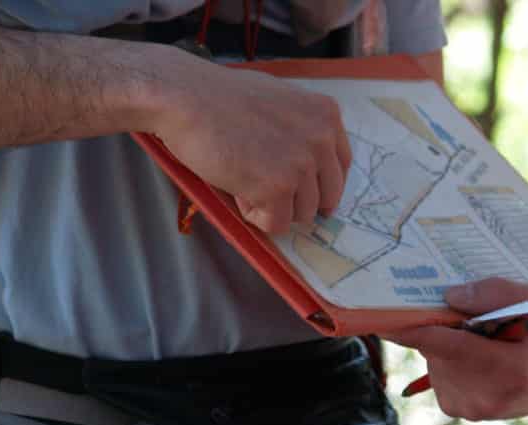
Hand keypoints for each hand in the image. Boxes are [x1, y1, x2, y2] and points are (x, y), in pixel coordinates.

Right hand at [152, 52, 350, 233]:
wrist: (186, 99)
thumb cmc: (220, 98)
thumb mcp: (278, 101)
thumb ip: (301, 129)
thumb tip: (307, 164)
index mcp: (326, 115)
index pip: (341, 166)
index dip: (321, 184)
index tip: (304, 192)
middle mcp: (322, 139)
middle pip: (327, 196)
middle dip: (299, 200)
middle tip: (267, 192)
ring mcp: (302, 164)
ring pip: (303, 214)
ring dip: (274, 207)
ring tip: (244, 180)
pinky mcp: (279, 188)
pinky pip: (277, 224)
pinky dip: (255, 215)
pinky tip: (237, 189)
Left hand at [380, 278, 527, 420]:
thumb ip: (500, 294)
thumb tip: (451, 296)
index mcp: (514, 371)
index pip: (454, 347)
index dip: (418, 332)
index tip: (384, 321)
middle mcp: (486, 397)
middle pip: (439, 347)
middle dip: (445, 325)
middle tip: (472, 317)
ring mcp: (467, 407)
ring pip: (435, 356)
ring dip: (449, 340)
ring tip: (483, 339)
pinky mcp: (453, 407)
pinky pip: (437, 368)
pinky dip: (448, 355)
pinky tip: (474, 355)